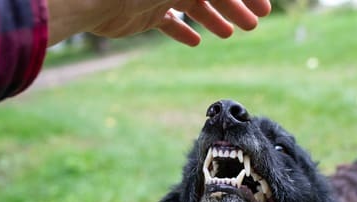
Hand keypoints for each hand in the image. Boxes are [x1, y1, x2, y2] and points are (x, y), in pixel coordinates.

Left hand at [47, 0, 270, 46]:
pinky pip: (168, 21)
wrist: (93, 1)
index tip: (263, 9)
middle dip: (235, 5)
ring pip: (194, 6)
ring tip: (230, 34)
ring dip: (214, 19)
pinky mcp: (144, 12)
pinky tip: (196, 42)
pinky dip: (182, 31)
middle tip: (254, 24)